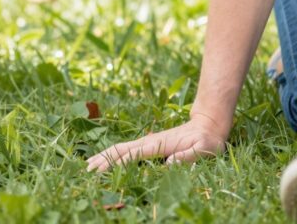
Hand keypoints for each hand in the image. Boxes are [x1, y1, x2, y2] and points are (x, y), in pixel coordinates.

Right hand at [86, 113, 227, 171]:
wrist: (209, 124)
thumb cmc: (207, 139)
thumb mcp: (204, 149)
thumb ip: (189, 156)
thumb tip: (170, 163)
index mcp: (159, 144)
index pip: (133, 154)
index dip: (117, 162)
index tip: (101, 171)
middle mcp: (150, 141)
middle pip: (121, 149)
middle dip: (104, 159)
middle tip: (87, 170)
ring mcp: (149, 141)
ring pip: (121, 148)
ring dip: (105, 156)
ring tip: (89, 165)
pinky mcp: (150, 144)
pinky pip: (127, 149)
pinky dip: (113, 154)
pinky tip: (106, 161)